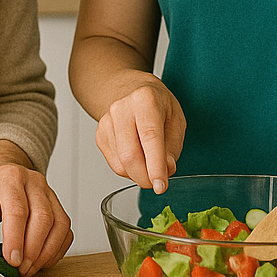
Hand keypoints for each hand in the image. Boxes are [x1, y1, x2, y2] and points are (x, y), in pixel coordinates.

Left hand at [0, 141, 72, 276]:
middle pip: (43, 218)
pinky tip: (42, 260)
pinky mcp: (59, 206)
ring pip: (59, 225)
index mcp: (10, 178)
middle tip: (20, 268)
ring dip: (46, 252)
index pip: (18, 210)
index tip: (12, 260)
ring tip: (29, 267)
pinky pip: (66, 231)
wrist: (2, 174)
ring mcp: (50, 194)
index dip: (16, 238)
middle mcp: (34, 182)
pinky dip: (56, 250)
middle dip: (33, 249)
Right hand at [95, 77, 185, 193]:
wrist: (132, 90)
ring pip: (121, 164)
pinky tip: (138, 158)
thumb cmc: (157, 105)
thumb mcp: (176, 120)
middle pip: (130, 155)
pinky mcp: (100, 135)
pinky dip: (129, 170)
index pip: (149, 137)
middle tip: (158, 183)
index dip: (155, 166)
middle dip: (145, 177)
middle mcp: (121, 108)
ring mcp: (107, 122)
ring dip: (139, 174)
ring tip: (150, 164)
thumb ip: (173, 147)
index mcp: (145, 100)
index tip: (161, 186)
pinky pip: (114, 164)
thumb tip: (166, 170)